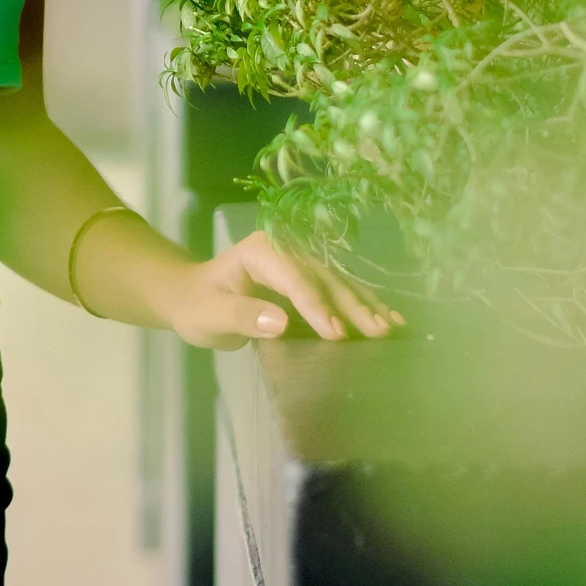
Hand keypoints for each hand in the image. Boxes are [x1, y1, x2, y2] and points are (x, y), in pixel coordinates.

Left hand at [150, 230, 403, 350]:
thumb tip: (281, 323)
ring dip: (366, 306)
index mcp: (262, 251)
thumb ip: (243, 316)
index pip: (294, 279)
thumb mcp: (211, 315)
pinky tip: (388, 320)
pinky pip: (338, 293)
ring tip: (393, 328)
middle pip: (323, 280)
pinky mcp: (308, 280)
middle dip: (353, 306)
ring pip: (338, 284)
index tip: (335, 334)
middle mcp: (286, 250)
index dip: (316, 306)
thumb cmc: (198, 306)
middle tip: (379, 333)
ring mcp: (300, 263)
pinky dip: (362, 306)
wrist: (192, 298)